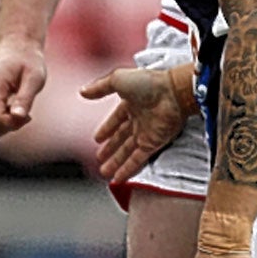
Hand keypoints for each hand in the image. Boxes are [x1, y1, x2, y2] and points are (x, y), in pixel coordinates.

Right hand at [0, 34, 45, 139]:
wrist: (15, 47)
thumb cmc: (28, 61)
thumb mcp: (35, 78)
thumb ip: (25, 99)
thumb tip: (18, 117)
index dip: (12, 125)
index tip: (29, 116)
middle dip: (8, 127)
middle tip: (24, 113)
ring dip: (3, 125)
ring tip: (16, 108)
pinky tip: (8, 108)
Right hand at [81, 66, 188, 182]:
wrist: (174, 91)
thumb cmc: (149, 82)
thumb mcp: (118, 79)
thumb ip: (100, 87)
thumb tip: (82, 92)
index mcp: (131, 104)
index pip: (116, 120)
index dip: (107, 129)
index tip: (98, 139)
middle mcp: (139, 120)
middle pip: (122, 139)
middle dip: (111, 150)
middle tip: (100, 160)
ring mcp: (147, 133)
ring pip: (128, 152)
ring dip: (116, 163)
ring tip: (104, 173)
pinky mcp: (154, 143)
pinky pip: (139, 159)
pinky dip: (128, 169)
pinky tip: (118, 178)